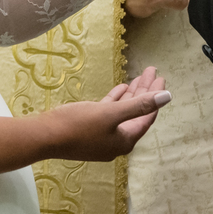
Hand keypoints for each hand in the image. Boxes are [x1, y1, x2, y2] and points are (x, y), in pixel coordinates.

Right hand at [44, 67, 170, 161]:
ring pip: (124, 112)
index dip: (156, 96)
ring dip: (132, 94)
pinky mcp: (90, 130)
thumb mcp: (110, 113)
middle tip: (152, 71)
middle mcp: (116, 142)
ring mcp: (103, 137)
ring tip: (140, 76)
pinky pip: (110, 114)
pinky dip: (117, 101)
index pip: (147, 116)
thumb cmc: (78, 124)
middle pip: (137, 113)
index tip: (161, 78)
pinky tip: (121, 88)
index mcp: (125, 140)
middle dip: (145, 92)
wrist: (45, 136)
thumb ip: (139, 105)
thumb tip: (167, 97)